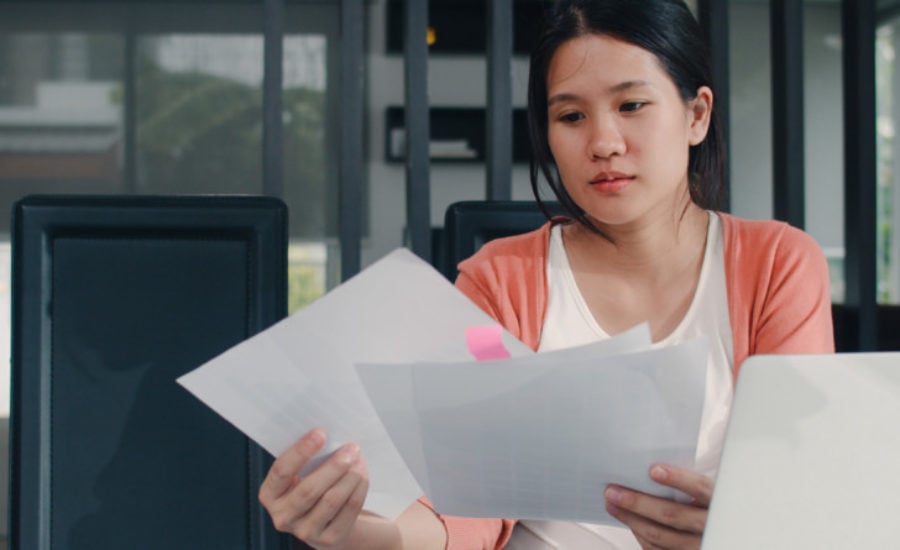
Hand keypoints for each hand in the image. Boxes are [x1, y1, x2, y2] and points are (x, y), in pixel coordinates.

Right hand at [258, 428, 368, 549]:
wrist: (326, 521)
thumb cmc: (311, 486)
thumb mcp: (300, 474)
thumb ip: (307, 458)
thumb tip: (330, 434)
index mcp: (269, 495)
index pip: (281, 471)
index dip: (301, 451)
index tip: (321, 433)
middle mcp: (282, 517)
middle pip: (309, 490)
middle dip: (333, 466)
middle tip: (351, 448)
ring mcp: (305, 532)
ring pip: (331, 500)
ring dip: (349, 476)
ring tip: (359, 459)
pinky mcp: (328, 539)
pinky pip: (348, 510)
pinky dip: (358, 489)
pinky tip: (362, 475)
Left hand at [604, 464, 712, 549]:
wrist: (716, 529)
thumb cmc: (706, 504)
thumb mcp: (706, 491)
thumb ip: (686, 484)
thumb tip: (647, 471)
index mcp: (720, 501)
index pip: (700, 488)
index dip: (678, 479)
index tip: (653, 470)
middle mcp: (711, 526)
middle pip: (672, 515)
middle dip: (638, 502)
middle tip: (612, 491)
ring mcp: (699, 545)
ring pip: (660, 535)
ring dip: (631, 519)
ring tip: (612, 504)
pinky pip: (657, 549)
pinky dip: (639, 534)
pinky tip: (628, 520)